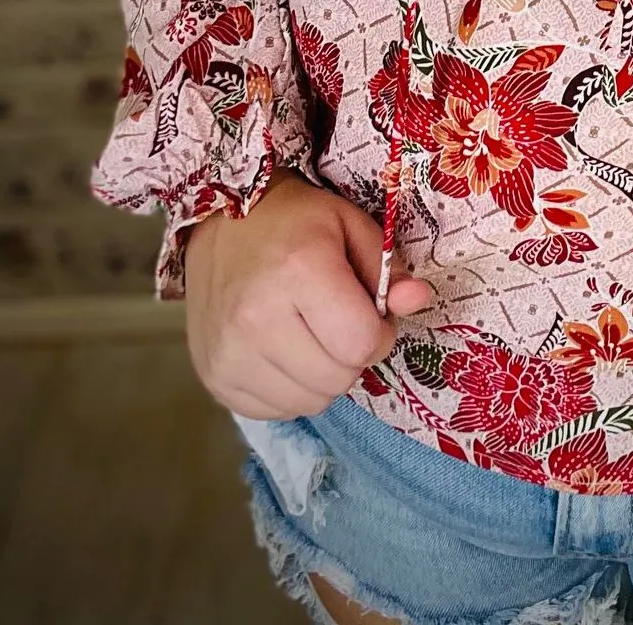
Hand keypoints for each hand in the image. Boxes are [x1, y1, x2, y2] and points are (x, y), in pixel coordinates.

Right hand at [182, 166, 434, 419]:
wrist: (218, 225)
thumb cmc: (292, 221)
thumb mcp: (349, 224)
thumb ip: (388, 267)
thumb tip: (419, 300)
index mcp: (298, 271)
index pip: (361, 344)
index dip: (379, 334)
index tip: (371, 315)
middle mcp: (256, 318)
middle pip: (337, 379)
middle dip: (351, 356)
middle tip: (339, 323)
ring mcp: (228, 354)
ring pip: (309, 403)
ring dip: (322, 377)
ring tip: (309, 336)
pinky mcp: (213, 378)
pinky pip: (275, 411)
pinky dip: (290, 389)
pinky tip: (283, 352)